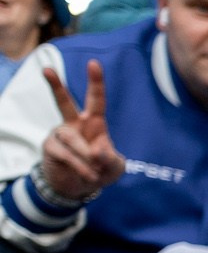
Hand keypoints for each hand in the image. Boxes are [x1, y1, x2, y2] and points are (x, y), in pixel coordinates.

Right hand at [39, 61, 124, 199]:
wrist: (80, 188)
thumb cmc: (101, 170)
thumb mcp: (115, 167)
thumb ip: (111, 158)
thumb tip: (97, 151)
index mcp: (94, 123)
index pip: (96, 100)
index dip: (95, 82)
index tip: (93, 63)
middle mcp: (74, 124)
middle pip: (64, 102)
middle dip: (55, 86)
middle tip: (46, 69)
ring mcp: (60, 135)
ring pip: (70, 138)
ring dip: (85, 156)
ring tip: (96, 172)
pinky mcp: (50, 147)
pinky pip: (64, 154)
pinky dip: (80, 166)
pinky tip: (89, 175)